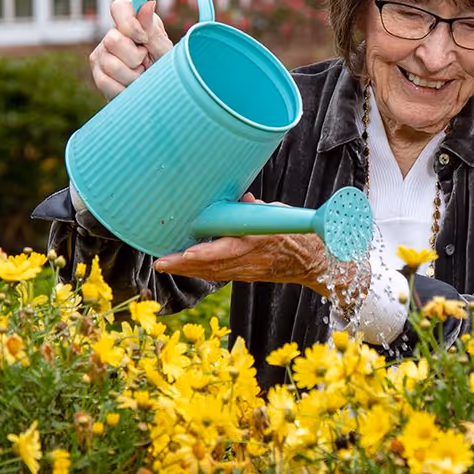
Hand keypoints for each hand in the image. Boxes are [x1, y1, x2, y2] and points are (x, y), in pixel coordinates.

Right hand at [90, 0, 173, 99]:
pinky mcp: (98, 75)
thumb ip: (153, 30)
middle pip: (113, 40)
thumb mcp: (164, 49)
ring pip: (111, 65)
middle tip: (145, 62)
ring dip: (133, 76)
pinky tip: (132, 87)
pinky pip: (105, 83)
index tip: (144, 39)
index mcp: (132, 21)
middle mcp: (111, 34)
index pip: (118, 7)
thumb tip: (149, 4)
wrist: (158, 92)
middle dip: (135, 57)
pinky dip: (124, 89)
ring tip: (141, 76)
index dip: (130, 24)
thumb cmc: (164, 67)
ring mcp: (101, 54)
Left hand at [154, 196, 329, 292]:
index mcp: (259, 244)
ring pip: (212, 273)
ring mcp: (247, 271)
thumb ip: (256, 209)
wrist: (313, 262)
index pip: (227, 251)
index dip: (205, 254)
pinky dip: (199, 271)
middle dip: (184, 266)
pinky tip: (183, 268)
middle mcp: (250, 261)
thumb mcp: (278, 215)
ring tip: (164, 265)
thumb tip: (242, 198)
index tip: (184, 254)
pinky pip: (218, 274)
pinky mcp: (246, 275)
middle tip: (160, 263)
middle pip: (212, 266)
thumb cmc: (296, 234)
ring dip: (187, 271)